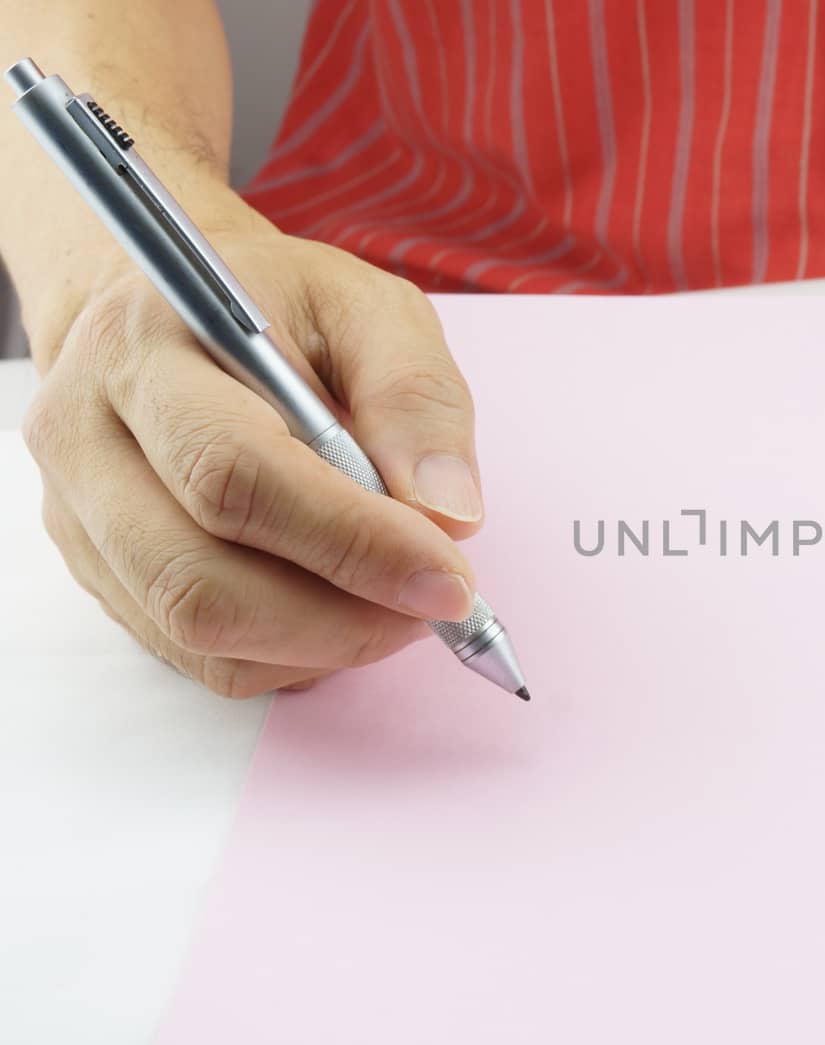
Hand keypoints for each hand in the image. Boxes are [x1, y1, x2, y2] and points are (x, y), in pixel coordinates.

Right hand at [23, 222, 485, 697]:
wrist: (174, 316)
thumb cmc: (280, 309)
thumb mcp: (369, 309)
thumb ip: (416, 396)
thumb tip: (449, 513)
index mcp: (144, 348)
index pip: (236, 475)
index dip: (352, 542)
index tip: (449, 579)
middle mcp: (86, 439)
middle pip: (199, 581)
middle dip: (343, 616)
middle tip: (437, 605)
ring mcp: (80, 519)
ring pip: (199, 633)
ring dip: (325, 642)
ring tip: (399, 602)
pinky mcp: (102, 576)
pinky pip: (201, 659)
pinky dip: (293, 654)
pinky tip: (343, 607)